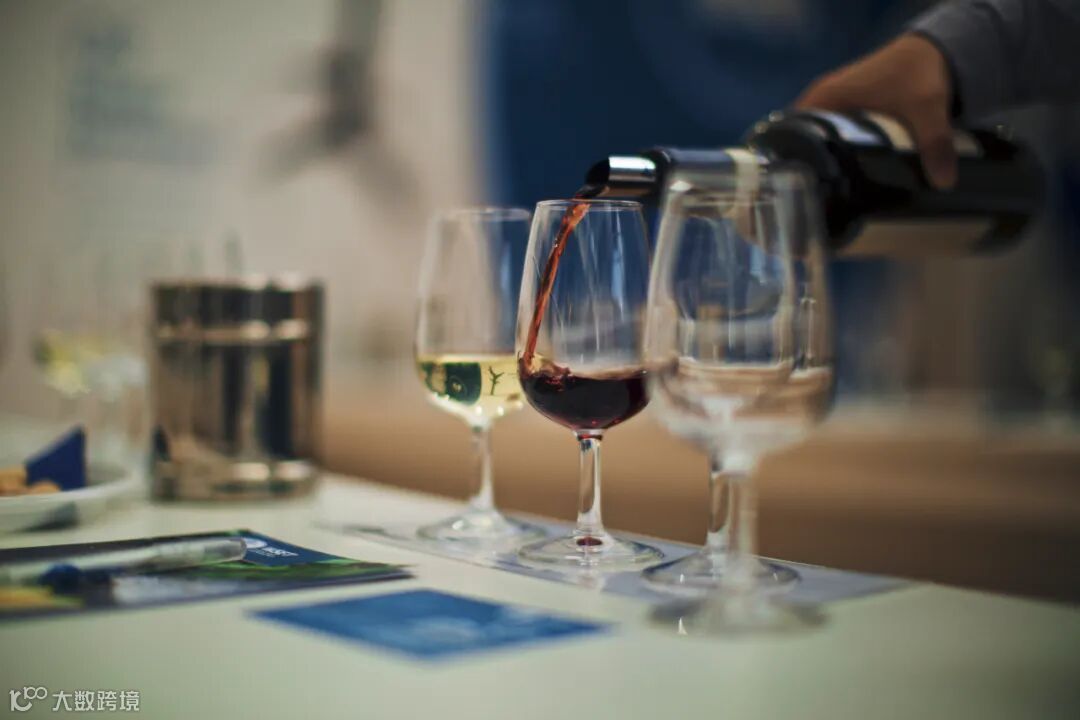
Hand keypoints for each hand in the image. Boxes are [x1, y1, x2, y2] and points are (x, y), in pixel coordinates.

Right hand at [795, 34, 956, 188]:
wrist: (931, 49)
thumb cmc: (918, 73)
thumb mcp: (927, 108)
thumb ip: (934, 143)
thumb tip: (943, 183)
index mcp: (826, 97)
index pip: (791, 135)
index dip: (795, 162)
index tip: (804, 188)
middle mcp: (820, 97)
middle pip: (800, 139)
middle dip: (809, 166)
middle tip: (821, 196)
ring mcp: (830, 100)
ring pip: (813, 136)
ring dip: (820, 158)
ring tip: (829, 189)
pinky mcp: (843, 105)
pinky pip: (826, 130)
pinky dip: (831, 148)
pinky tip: (843, 170)